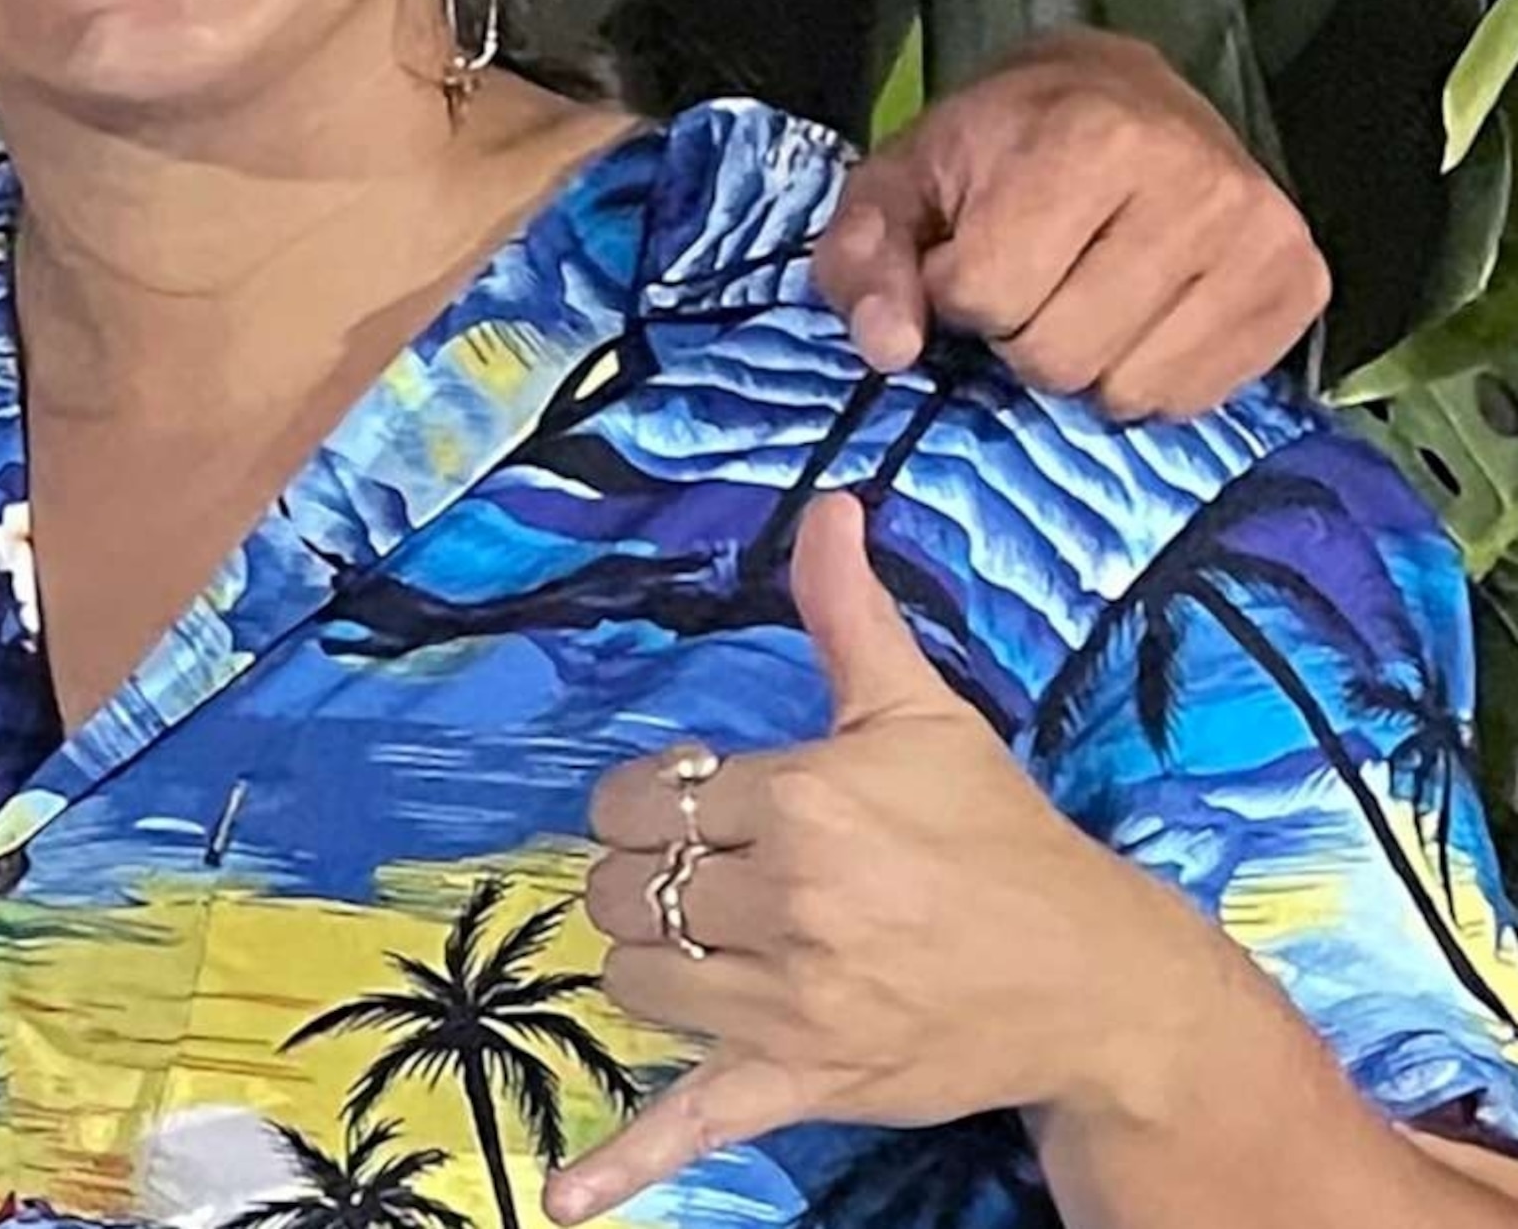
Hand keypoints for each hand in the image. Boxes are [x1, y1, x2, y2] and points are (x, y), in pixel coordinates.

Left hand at [547, 497, 1224, 1221]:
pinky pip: (697, 1123)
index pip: (645, 797)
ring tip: (699, 937)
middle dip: (641, 874)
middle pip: (625, 884)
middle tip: (696, 873)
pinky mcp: (806, 1081)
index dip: (649, 801)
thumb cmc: (998, 836)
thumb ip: (848, 610)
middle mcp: (792, 900)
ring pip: (636, 974)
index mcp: (805, 801)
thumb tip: (829, 501)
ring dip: (646, 956)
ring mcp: (795, 1002)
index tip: (690, 805)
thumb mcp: (920, 712)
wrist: (1094, 979)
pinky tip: (566, 1199)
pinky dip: (627, 1162)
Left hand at [813, 28, 1327, 418]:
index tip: (968, 247)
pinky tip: (1138, 312)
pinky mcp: (1302, 285)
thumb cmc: (997, 144)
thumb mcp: (901, 181)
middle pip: (1056, 355)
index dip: (955, 288)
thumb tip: (889, 349)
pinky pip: (1191, 400)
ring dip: (1082, 361)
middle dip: (1017, 330)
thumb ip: (865, 258)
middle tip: (1031, 272)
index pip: (986, 293)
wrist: (1122, 94)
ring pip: (1126, 390)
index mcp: (1090, 137)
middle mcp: (1195, 183)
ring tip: (1081, 288)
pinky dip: (1145, 377)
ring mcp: (1262, 236)